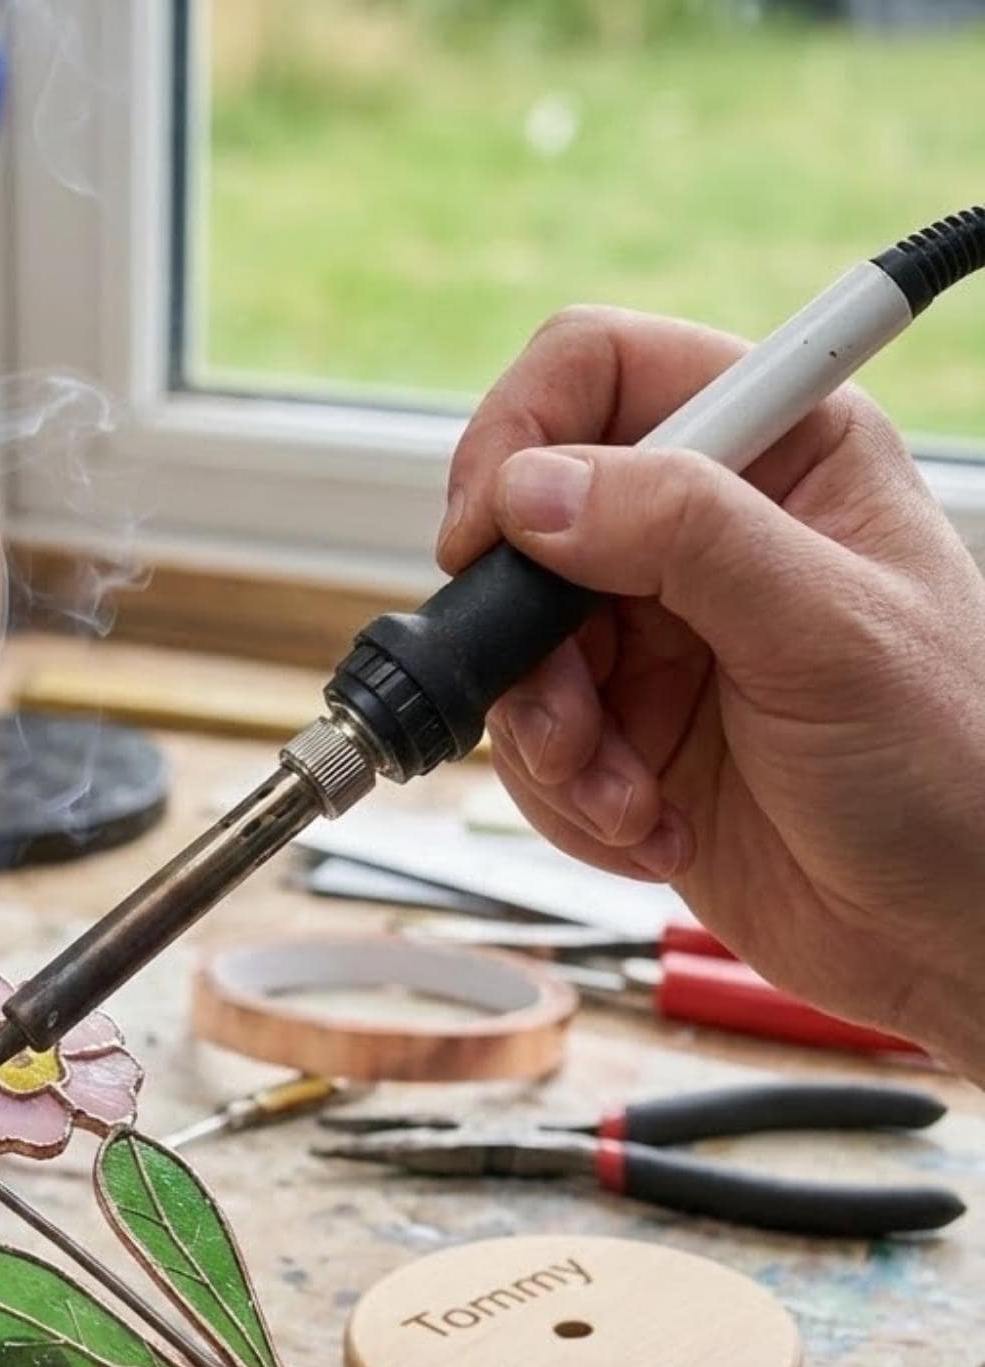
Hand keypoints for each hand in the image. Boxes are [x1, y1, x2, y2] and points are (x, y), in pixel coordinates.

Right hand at [440, 307, 984, 1070]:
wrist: (946, 930)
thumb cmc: (950, 771)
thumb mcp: (825, 632)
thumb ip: (684, 537)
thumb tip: (533, 489)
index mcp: (778, 454)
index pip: (596, 373)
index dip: (521, 437)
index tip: (490, 533)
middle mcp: (704, 533)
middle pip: (525, 528)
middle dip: (528, 643)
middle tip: (567, 714)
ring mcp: (655, 636)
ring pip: (511, 651)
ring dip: (550, 742)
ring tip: (628, 799)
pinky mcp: (622, 730)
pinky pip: (525, 744)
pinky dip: (566, 800)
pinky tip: (648, 827)